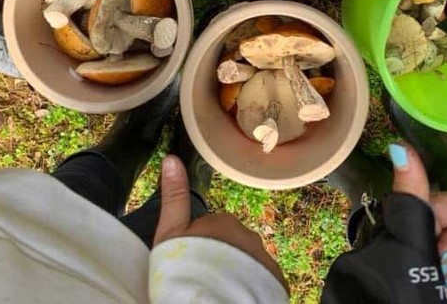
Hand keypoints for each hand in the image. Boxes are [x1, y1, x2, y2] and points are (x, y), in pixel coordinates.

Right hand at [153, 155, 287, 290]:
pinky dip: (254, 287)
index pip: (214, 231)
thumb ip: (174, 198)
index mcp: (224, 221)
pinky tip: (237, 296)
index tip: (192, 261)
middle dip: (222, 258)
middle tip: (204, 277)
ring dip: (238, 274)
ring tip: (220, 290)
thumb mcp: (170, 232)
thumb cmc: (184, 265)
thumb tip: (170, 158)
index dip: (201, 247)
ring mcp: (265, 259)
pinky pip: (264, 281)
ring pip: (249, 263)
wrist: (209, 300)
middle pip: (233, 246)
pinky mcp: (276, 281)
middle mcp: (249, 235)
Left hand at [391, 142, 446, 303]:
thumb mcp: (407, 227)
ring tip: (440, 281)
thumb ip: (411, 190)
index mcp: (430, 212)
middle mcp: (441, 230)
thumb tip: (399, 147)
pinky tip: (446, 292)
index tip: (440, 246)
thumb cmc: (399, 269)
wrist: (394, 302)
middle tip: (440, 266)